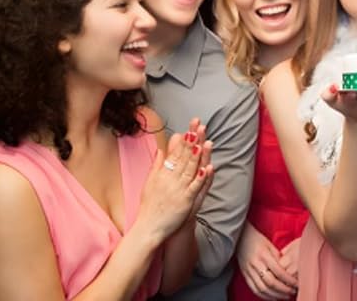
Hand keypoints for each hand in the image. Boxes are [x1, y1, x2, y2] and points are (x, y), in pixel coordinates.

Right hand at [136, 121, 211, 242]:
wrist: (149, 229)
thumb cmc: (149, 206)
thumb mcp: (150, 182)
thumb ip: (157, 165)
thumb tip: (161, 149)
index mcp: (163, 174)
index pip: (175, 154)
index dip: (184, 141)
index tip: (190, 128)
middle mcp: (170, 179)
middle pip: (184, 157)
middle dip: (193, 141)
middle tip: (199, 127)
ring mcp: (179, 190)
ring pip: (190, 169)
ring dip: (198, 155)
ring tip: (205, 141)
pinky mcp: (186, 201)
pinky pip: (195, 187)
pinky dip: (201, 177)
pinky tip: (208, 167)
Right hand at [236, 222, 296, 299]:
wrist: (240, 237)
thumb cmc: (257, 239)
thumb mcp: (269, 244)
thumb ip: (278, 257)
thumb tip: (287, 269)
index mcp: (264, 255)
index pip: (278, 271)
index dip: (288, 280)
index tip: (296, 284)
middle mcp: (256, 264)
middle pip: (271, 282)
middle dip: (283, 290)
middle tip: (292, 292)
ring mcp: (249, 271)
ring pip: (262, 289)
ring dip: (275, 295)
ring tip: (285, 296)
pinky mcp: (245, 276)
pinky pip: (254, 290)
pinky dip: (264, 296)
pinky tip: (272, 297)